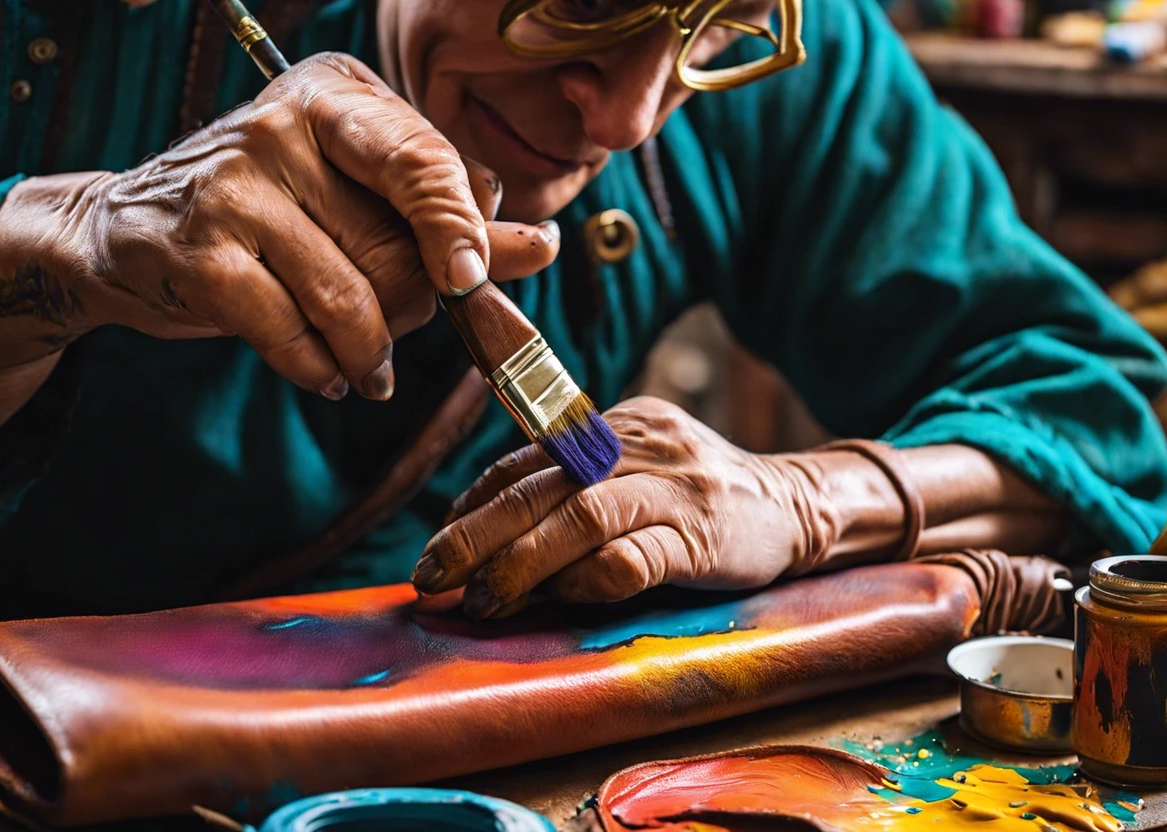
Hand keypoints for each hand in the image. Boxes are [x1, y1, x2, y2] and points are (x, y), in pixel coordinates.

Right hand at [0, 52, 557, 400]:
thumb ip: (452, 222)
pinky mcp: (198, 253)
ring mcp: (233, 186)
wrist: (124, 231)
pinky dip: (321, 370)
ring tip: (369, 368)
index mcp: (336, 96)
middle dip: (413, 308)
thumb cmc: (269, 214)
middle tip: (401, 328)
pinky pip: (294, 333)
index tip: (473, 281)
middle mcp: (282, 125)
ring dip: (372, 353)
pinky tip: (329, 377)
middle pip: (396, 247)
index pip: (426, 163)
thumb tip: (541, 244)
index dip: (462, 232)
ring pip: (351, 297)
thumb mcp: (361, 199)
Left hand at [412, 396, 843, 617]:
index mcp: (610, 428)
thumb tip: (490, 539)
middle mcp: (635, 447)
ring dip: (520, 563)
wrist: (795, 504)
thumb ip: (574, 492)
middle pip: (539, 488)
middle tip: (432, 576)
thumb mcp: (634, 472)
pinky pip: (634, 558)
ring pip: (579, 518)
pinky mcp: (701, 534)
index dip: (473, 504)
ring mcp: (672, 488)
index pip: (525, 463)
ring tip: (482, 601)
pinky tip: (562, 601)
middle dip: (474, 536)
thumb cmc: (697, 499)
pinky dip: (589, 582)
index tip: (439, 544)